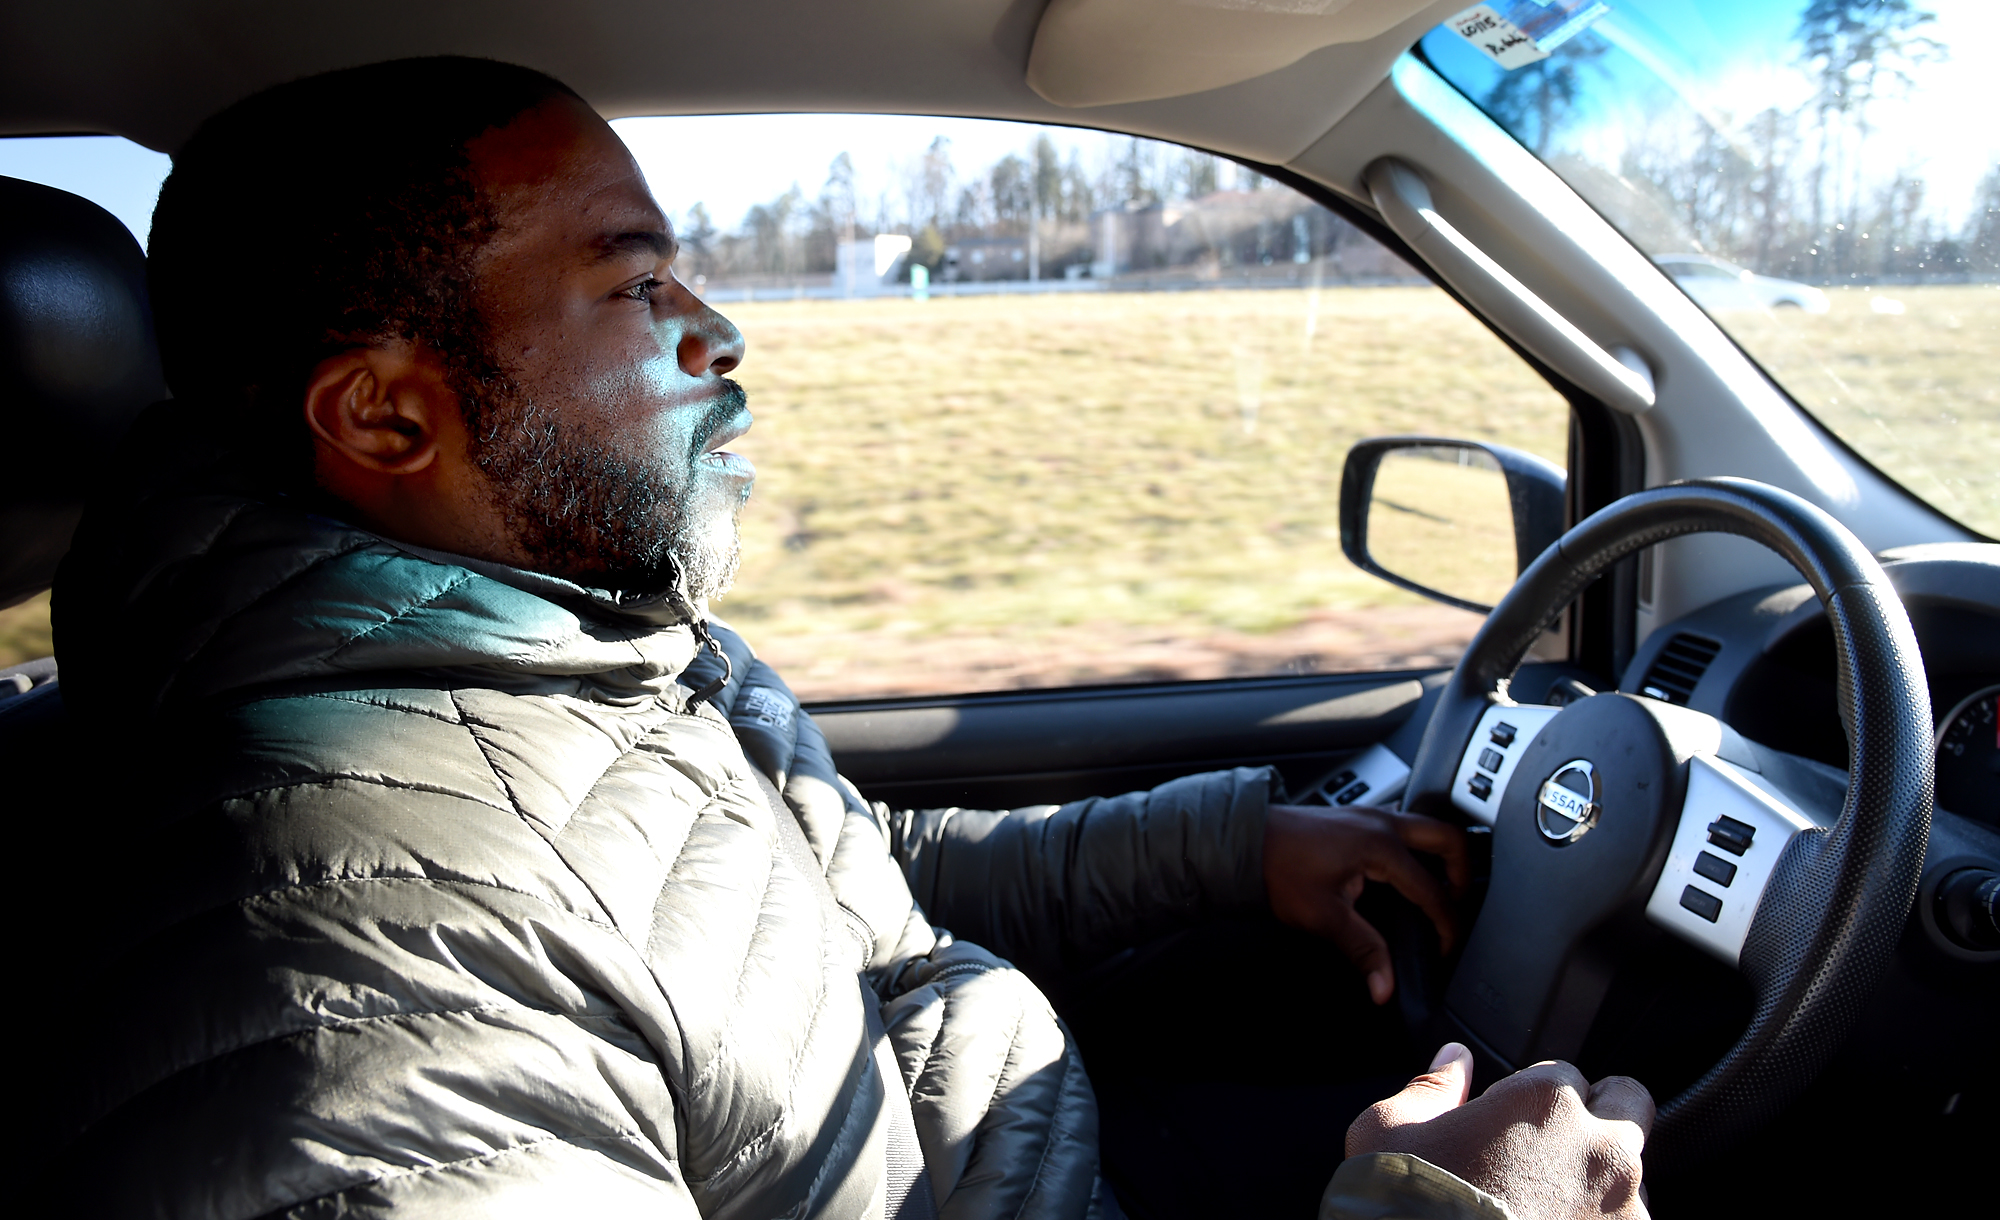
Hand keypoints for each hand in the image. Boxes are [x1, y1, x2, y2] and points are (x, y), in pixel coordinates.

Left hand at [1262, 802, 1466, 1002]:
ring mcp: (1372, 814)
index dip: (1446, 925)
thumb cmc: (1278, 869)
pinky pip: (1406, 825)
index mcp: (1382, 846)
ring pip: (1429, 826)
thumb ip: (1363, 952)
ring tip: (1441, 889)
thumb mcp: (1324, 917)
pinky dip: (1419, 847)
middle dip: (1465, 874)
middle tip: (1460, 906)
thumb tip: (1384, 987)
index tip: (1446, 948)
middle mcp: (1383, 823)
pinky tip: (1405, 872)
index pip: (1434, 892)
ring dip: (1443, 855)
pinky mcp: (1359, 815)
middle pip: (1450, 839)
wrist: (1244, 840)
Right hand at [1347, 1043, 1652, 1219]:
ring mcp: (1625, 1208)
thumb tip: (1454, 1059)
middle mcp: (1599, 1148)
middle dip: (1600, 1112)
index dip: (1531, 1096)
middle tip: (1561, 1140)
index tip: (1511, 1121)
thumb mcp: (1388, 1130)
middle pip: (1628, 1101)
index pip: (1561, 1071)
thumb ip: (1432, 1087)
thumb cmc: (1406, 1206)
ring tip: (1549, 1205)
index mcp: (1544, 1102)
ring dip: (1601, 1179)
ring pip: (1634, 1173)